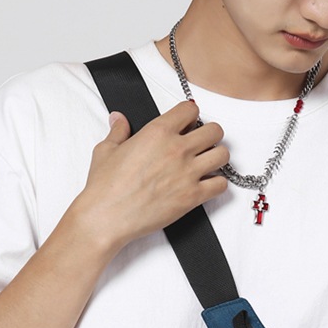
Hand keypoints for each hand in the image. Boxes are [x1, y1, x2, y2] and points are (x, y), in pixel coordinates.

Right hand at [72, 102, 229, 257]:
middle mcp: (177, 149)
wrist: (107, 217)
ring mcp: (188, 173)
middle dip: (209, 135)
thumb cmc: (105, 186)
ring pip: (223, 155)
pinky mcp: (192, 197)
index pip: (190, 110)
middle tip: (201, 144)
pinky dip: (217, 184)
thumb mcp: (106, 150)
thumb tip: (118, 119)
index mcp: (157, 132)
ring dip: (217, 157)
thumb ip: (119, 131)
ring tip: (206, 163)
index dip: (190, 116)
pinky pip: (221, 185)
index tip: (186, 124)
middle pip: (214, 131)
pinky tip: (206, 185)